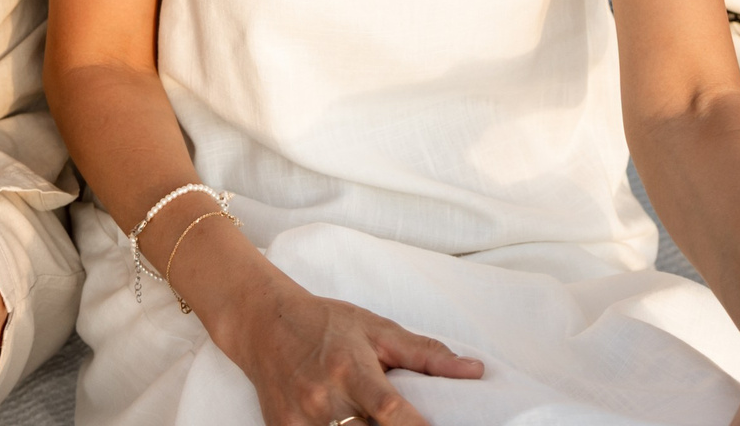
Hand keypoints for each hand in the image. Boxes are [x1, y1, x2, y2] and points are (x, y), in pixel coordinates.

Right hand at [215, 271, 481, 425]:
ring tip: (372, 421)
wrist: (264, 324)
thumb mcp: (377, 329)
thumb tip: (475, 371)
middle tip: (407, 424)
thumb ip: (426, 354)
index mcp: (351, 369)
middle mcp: (324, 398)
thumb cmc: (326, 324)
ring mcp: (300, 421)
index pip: (389, 411)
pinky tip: (348, 424)